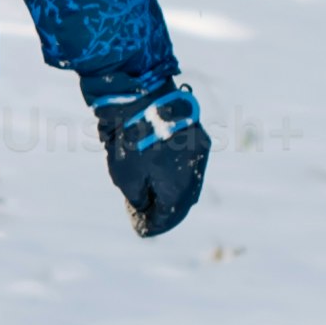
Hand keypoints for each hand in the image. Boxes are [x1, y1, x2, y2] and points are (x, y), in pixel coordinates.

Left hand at [97, 88, 208, 240]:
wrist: (142, 94)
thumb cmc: (130, 138)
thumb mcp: (126, 177)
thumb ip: (139, 198)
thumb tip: (145, 203)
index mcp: (181, 188)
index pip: (170, 216)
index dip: (154, 226)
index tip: (141, 230)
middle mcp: (196, 171)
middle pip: (182, 200)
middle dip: (164, 209)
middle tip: (145, 215)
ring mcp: (199, 151)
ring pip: (187, 180)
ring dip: (171, 190)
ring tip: (150, 193)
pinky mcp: (196, 134)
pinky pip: (187, 163)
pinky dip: (174, 172)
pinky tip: (159, 172)